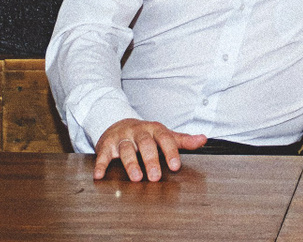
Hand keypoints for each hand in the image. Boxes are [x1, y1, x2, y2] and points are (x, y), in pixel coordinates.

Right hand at [93, 118, 207, 181]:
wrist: (118, 123)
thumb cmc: (145, 134)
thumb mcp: (164, 135)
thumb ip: (183, 140)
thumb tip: (203, 139)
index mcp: (155, 130)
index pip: (165, 139)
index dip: (171, 152)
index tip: (176, 166)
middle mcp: (138, 132)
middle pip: (145, 144)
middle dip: (151, 160)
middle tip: (156, 177)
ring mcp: (122, 138)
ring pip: (126, 149)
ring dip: (131, 164)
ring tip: (136, 178)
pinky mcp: (106, 145)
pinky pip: (103, 155)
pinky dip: (101, 165)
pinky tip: (99, 176)